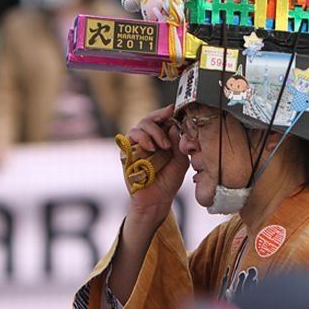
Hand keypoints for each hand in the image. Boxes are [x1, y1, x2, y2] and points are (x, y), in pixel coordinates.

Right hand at [124, 104, 189, 219]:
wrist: (158, 199)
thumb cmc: (169, 179)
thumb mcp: (181, 159)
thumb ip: (178, 142)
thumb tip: (173, 125)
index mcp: (161, 137)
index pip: (161, 119)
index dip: (165, 112)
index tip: (172, 109)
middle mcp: (148, 138)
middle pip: (149, 118)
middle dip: (159, 118)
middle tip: (169, 127)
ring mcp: (136, 145)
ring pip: (140, 126)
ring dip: (153, 132)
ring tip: (163, 146)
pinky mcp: (127, 152)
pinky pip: (130, 137)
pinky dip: (142, 139)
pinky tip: (151, 147)